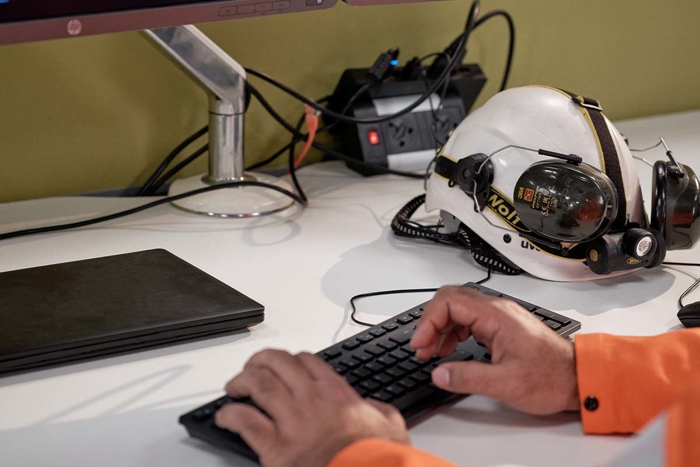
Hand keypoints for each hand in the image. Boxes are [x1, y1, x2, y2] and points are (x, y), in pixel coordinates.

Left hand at [215, 349, 408, 466]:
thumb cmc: (379, 456)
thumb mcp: (389, 422)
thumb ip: (376, 408)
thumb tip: (373, 407)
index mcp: (335, 391)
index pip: (305, 359)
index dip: (288, 359)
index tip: (282, 365)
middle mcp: (310, 399)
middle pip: (276, 363)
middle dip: (259, 361)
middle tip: (251, 369)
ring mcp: (292, 422)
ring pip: (257, 385)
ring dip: (241, 382)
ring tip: (234, 388)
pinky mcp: (277, 448)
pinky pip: (245, 422)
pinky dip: (230, 415)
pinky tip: (225, 417)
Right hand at [411, 286, 578, 414]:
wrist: (578, 378)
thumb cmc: (552, 377)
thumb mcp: (506, 384)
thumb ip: (468, 377)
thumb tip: (438, 373)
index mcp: (497, 316)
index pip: (449, 303)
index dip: (428, 322)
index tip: (419, 345)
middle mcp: (497, 310)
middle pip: (450, 300)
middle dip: (430, 323)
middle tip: (422, 348)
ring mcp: (500, 317)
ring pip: (458, 309)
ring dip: (440, 328)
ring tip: (431, 352)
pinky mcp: (501, 327)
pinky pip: (469, 320)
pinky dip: (453, 332)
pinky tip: (449, 350)